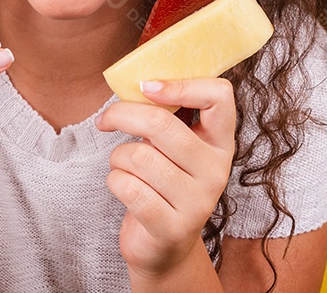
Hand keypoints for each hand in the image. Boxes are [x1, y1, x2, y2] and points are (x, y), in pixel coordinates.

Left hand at [94, 77, 236, 277]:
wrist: (164, 247)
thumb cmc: (163, 184)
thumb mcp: (174, 148)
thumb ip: (167, 115)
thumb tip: (138, 78)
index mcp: (220, 143)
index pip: (219, 96)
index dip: (181, 83)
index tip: (146, 86)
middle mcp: (216, 171)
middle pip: (161, 123)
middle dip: (122, 115)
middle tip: (105, 119)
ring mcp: (197, 202)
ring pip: (137, 156)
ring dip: (117, 157)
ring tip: (124, 167)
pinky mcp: (171, 227)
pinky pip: (126, 186)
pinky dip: (114, 181)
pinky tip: (123, 187)